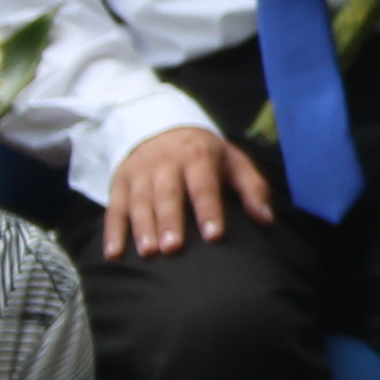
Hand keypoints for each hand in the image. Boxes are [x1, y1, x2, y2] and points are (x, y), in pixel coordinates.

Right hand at [104, 125, 274, 258]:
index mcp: (198, 156)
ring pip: (140, 202)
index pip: (204, 185)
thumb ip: (252, 188)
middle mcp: (166, 163)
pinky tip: (114, 253)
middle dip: (170, 221)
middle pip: (168, 194)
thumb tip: (267, 219)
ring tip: (149, 253)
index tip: (214, 236)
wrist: (161, 125)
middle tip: (173, 248)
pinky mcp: (120, 183)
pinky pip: (115, 208)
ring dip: (143, 228)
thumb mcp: (233, 160)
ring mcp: (140, 172)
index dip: (209, 210)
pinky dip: (112, 232)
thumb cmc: (205, 153)